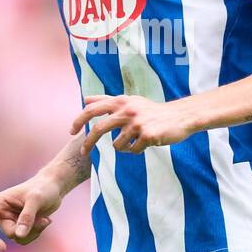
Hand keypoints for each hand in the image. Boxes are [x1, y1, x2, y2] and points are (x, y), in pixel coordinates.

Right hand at [0, 173, 66, 250]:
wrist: (53, 187)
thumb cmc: (43, 188)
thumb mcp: (36, 199)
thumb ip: (27, 217)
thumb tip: (18, 236)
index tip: (3, 249)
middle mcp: (1, 213)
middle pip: (10, 233)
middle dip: (28, 230)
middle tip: (44, 221)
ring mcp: (11, 221)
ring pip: (18, 239)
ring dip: (34, 232)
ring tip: (46, 220)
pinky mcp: (20, 226)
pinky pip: (25, 239)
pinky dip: (36, 233)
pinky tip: (45, 221)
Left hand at [70, 94, 196, 154]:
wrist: (180, 117)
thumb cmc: (152, 111)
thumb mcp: (130, 100)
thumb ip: (107, 100)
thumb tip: (85, 98)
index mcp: (121, 101)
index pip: (92, 109)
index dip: (79, 120)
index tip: (72, 131)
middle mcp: (127, 110)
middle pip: (99, 129)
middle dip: (88, 143)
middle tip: (84, 152)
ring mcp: (137, 123)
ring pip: (117, 145)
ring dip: (121, 147)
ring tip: (133, 142)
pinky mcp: (147, 135)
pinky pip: (132, 150)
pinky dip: (135, 150)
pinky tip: (145, 143)